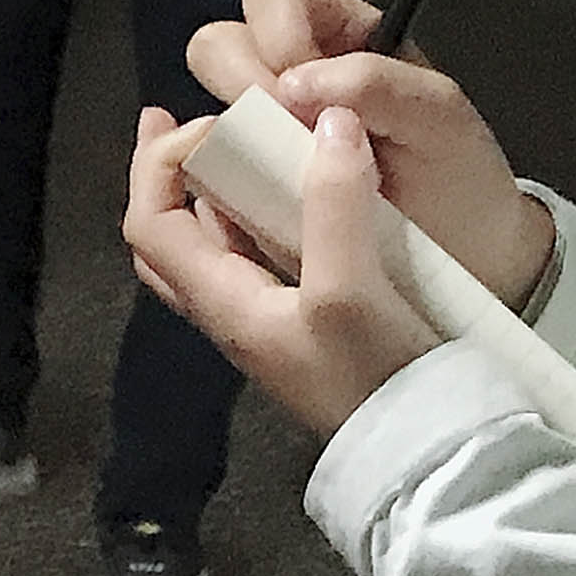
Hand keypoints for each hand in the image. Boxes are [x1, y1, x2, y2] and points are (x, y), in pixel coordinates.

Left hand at [123, 98, 442, 440]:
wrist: (426, 454)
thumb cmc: (373, 379)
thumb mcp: (350, 290)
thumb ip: (335, 205)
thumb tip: (330, 121)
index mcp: (221, 303)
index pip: (150, 223)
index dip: (160, 164)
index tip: (212, 122)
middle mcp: (231, 312)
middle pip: (169, 236)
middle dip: (167, 174)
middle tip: (185, 122)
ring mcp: (267, 323)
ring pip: (215, 248)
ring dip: (216, 192)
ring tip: (242, 146)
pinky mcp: (306, 329)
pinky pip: (261, 261)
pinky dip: (261, 217)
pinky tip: (299, 197)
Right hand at [186, 0, 554, 306]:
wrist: (468, 260)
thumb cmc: (460, 176)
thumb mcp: (441, 118)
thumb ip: (377, 83)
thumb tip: (290, 85)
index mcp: (338, 34)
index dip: (278, 36)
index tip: (309, 95)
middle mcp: (290, 76)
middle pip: (216, 45)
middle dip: (242, 87)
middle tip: (288, 138)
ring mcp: (263, 135)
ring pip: (199, 108)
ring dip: (227, 139)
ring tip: (278, 178)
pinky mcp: (247, 190)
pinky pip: (201, 175)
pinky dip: (217, 189)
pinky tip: (261, 210)